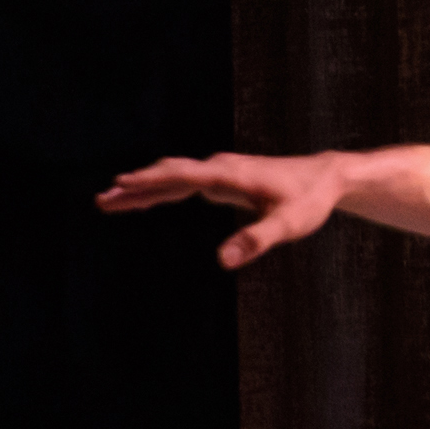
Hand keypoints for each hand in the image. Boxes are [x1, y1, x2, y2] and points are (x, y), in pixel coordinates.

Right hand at [99, 152, 355, 269]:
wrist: (327, 177)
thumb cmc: (309, 200)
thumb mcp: (288, 225)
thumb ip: (256, 240)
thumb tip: (223, 261)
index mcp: (231, 175)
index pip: (183, 176)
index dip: (151, 180)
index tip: (120, 183)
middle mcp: (221, 168)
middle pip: (170, 174)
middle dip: (136, 186)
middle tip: (102, 199)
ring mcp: (221, 171)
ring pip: (173, 177)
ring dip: (143, 187)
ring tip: (109, 200)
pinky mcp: (223, 179)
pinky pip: (184, 182)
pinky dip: (161, 190)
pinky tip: (144, 200)